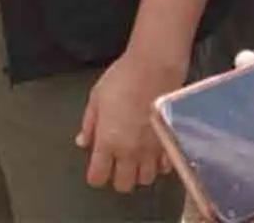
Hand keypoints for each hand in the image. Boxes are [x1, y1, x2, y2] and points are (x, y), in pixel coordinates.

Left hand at [78, 47, 186, 191]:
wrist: (154, 69)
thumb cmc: (122, 79)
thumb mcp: (96, 98)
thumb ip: (89, 124)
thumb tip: (83, 142)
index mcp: (108, 142)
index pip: (98, 177)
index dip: (95, 175)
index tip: (96, 168)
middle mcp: (130, 152)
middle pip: (123, 185)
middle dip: (117, 178)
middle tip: (115, 163)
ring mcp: (152, 151)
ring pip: (146, 180)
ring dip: (139, 172)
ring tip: (135, 157)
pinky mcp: (170, 144)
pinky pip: (165, 168)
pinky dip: (158, 164)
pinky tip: (153, 151)